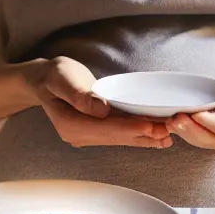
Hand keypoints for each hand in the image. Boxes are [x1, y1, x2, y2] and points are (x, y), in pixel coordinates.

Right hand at [21, 57, 171, 148]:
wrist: (45, 80)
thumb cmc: (53, 75)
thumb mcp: (62, 79)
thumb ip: (79, 95)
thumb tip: (101, 110)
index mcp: (70, 125)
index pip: (105, 128)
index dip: (129, 127)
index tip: (151, 126)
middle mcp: (79, 135)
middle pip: (116, 136)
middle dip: (143, 134)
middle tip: (169, 132)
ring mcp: (87, 135)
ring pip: (120, 138)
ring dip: (144, 137)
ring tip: (168, 137)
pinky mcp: (95, 130)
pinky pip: (119, 134)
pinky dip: (138, 134)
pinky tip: (155, 136)